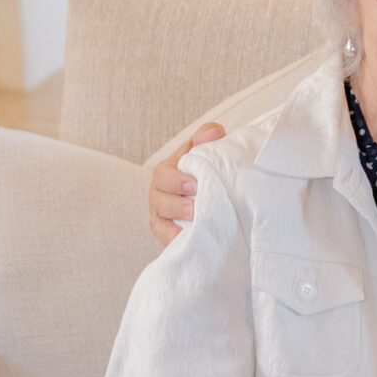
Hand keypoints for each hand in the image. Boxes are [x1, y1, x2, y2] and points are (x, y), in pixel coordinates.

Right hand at [147, 124, 223, 246]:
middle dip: (176, 204)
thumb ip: (206, 137)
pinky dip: (173, 242)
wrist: (211, 201)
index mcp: (167, 174)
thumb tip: (216, 133)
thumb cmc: (202, 173)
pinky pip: (166, 242)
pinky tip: (184, 241)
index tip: (195, 184)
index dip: (177, 180)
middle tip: (195, 206)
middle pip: (160, 201)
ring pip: (160, 223)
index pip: (164, 175)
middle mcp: (160, 196)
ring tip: (193, 222)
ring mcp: (163, 218)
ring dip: (176, 224)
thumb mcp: (202, 151)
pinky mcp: (168, 237)